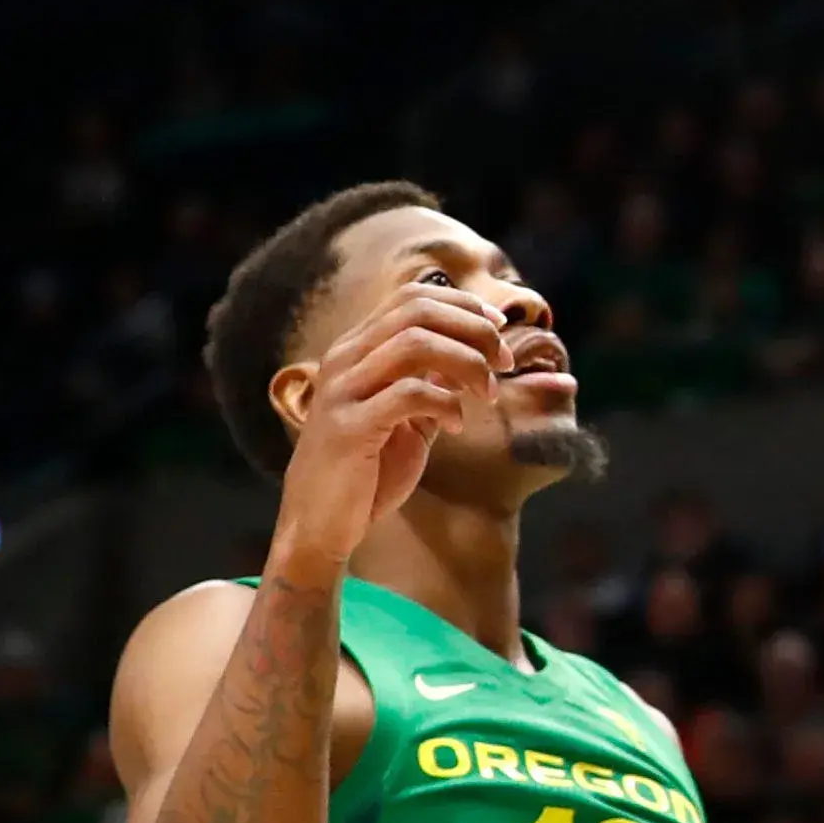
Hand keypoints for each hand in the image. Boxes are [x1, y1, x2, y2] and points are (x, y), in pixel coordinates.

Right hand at [269, 290, 502, 583]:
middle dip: (474, 329)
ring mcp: (342, 391)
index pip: (414, 297)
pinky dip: (446, 403)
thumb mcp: (409, 414)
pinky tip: (456, 426)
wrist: (320, 526)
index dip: (465, 304)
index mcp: (357, 349)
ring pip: (416, 343)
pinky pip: (409, 394)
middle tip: (504, 361)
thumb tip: (479, 345)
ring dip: (467, 362)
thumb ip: (435, 378)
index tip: (500, 328)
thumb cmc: (367, 469)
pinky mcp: (347, 428)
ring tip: (488, 393)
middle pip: (418, 311)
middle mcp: (344, 359)